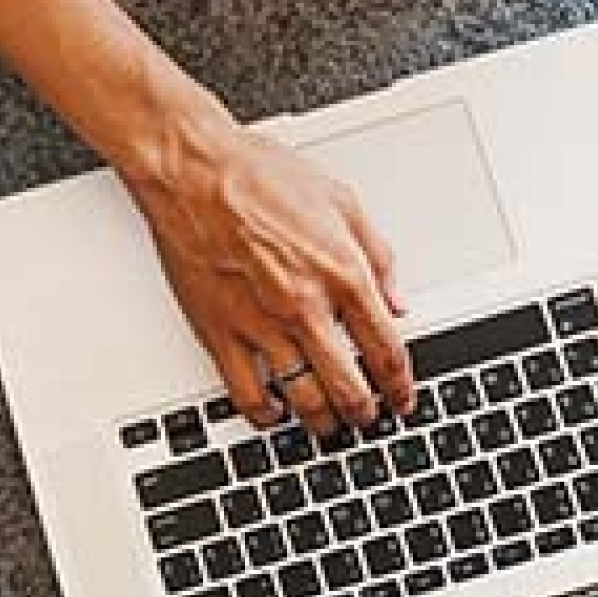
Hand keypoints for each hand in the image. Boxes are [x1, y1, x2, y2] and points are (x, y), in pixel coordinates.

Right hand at [125, 111, 415, 435]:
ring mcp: (262, 324)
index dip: (400, 385)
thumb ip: (378, 256)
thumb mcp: (343, 201)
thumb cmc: (260, 174)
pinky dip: (266, 415)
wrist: (195, 170)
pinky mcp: (220, 331)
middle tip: (369, 420)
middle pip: (349, 386)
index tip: (402, 398)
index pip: (386, 350)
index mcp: (343, 274)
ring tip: (330, 426)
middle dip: (366, 413)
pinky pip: (247, 393)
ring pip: (304, 398)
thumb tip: (398, 300)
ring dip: (323, 422)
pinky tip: (274, 413)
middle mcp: (306, 307)